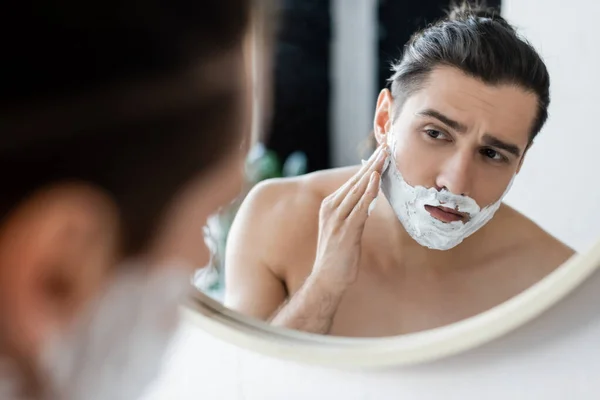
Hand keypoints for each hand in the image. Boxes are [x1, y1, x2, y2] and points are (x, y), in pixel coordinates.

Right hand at [310, 144, 387, 290]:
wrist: (327, 279)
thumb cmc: (337, 255)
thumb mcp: (342, 227)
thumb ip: (352, 211)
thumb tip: (368, 197)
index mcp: (330, 205)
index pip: (353, 180)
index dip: (368, 164)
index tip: (381, 150)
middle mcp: (331, 208)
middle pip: (356, 180)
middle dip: (373, 161)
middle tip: (387, 144)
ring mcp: (337, 218)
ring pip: (359, 189)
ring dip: (373, 170)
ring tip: (385, 154)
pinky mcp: (346, 229)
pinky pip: (360, 206)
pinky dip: (369, 191)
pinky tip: (377, 178)